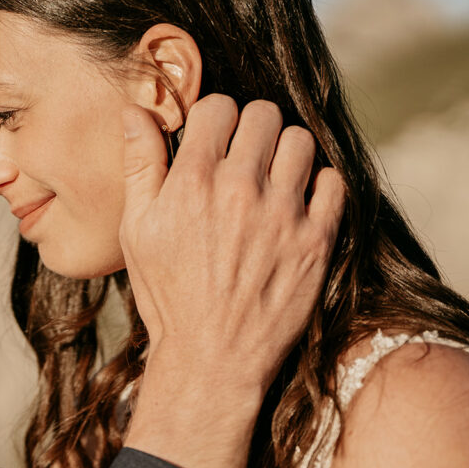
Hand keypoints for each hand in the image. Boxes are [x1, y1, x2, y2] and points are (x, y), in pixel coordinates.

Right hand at [118, 95, 344, 467]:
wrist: (211, 360)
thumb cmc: (167, 296)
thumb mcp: (136, 232)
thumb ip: (139, 166)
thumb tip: (135, 110)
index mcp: (192, 182)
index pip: (217, 106)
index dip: (213, 119)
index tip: (212, 140)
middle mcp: (240, 189)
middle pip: (263, 114)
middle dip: (251, 129)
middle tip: (243, 157)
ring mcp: (283, 214)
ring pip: (301, 141)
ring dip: (286, 152)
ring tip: (272, 179)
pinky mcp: (317, 240)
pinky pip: (333, 182)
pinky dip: (319, 185)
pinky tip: (298, 204)